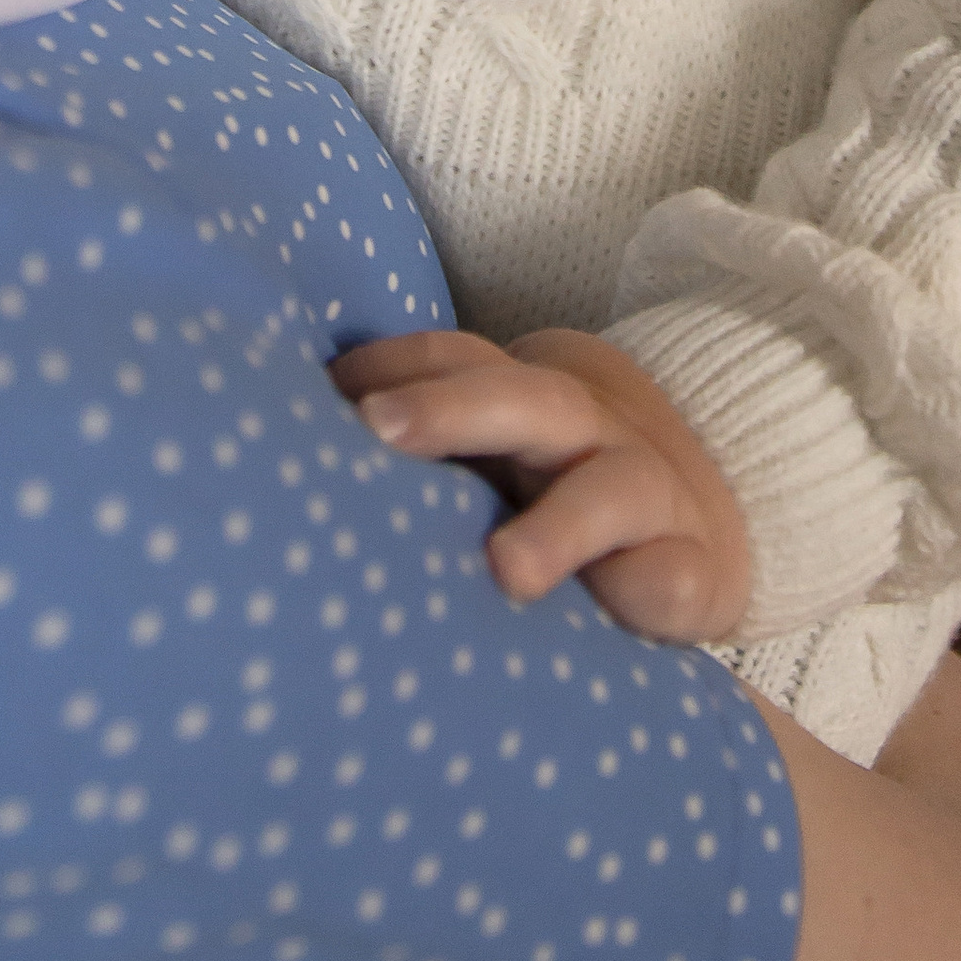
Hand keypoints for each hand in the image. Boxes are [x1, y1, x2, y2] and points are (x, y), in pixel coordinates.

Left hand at [330, 326, 749, 642]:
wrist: (693, 521)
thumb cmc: (550, 490)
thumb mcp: (488, 458)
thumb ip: (410, 454)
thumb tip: (267, 463)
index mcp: (516, 400)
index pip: (452, 359)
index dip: (387, 365)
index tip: (317, 390)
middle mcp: (578, 432)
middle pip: (519, 399)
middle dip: (448, 409)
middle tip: (376, 429)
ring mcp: (644, 495)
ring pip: (605, 490)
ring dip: (556, 526)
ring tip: (506, 573)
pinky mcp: (689, 568)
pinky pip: (675, 572)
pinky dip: (656, 582)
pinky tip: (635, 602)